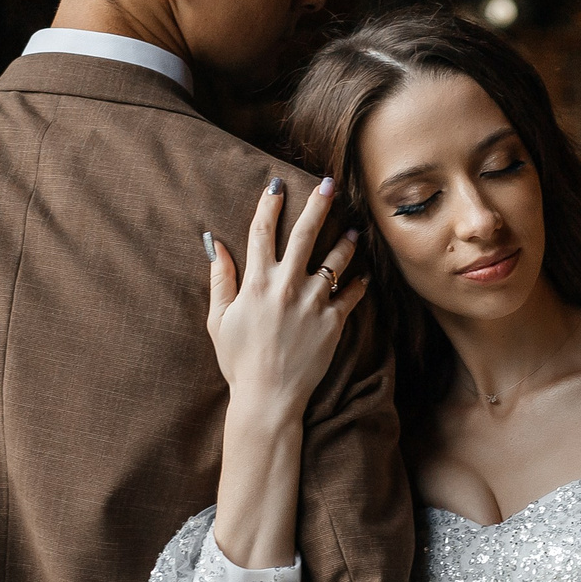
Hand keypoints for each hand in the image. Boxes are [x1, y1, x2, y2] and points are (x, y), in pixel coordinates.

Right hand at [205, 178, 366, 422]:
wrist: (268, 397)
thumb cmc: (239, 360)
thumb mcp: (219, 320)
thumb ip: (221, 280)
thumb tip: (216, 245)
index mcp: (257, 283)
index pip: (263, 232)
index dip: (269, 205)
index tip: (277, 185)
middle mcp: (287, 287)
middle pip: (305, 235)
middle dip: (317, 205)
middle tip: (329, 184)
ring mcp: (312, 304)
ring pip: (334, 262)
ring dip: (345, 243)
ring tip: (355, 232)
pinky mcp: (332, 323)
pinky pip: (351, 296)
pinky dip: (359, 285)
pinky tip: (364, 276)